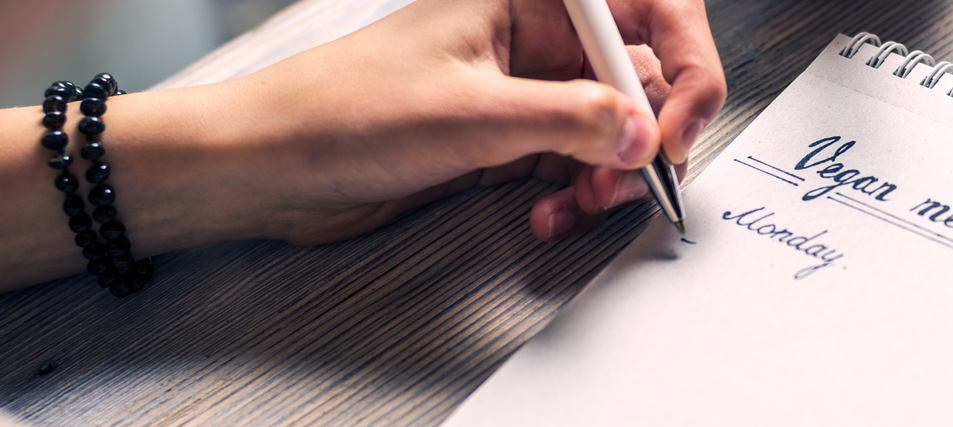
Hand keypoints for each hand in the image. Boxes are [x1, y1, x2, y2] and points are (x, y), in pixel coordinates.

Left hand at [226, 0, 723, 242]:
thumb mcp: (469, 114)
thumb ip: (569, 120)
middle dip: (644, 136)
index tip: (674, 128)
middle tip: (630, 181)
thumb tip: (642, 131)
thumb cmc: (340, 110)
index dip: (682, 69)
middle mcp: (535, 34)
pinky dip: (577, 193)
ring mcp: (526, 87)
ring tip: (579, 204)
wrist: (270, 165)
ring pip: (614, 128)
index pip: (649, 12)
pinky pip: (578, 162)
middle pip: (640, 75)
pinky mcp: (511, 136)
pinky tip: (551, 212)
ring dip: (610, 175)